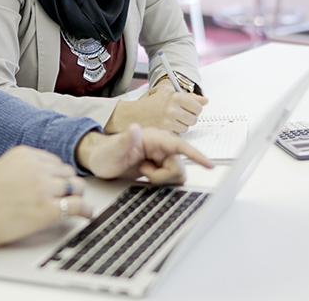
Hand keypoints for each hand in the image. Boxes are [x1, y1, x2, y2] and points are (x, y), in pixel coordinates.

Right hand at [0, 146, 91, 248]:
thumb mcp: (3, 168)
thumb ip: (25, 168)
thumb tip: (46, 176)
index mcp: (25, 154)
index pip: (54, 161)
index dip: (58, 174)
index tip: (61, 182)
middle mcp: (36, 168)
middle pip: (67, 172)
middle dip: (68, 184)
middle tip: (69, 194)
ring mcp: (43, 188)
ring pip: (76, 186)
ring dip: (78, 195)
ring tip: (78, 203)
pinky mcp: (47, 210)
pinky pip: (77, 206)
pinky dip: (86, 210)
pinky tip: (86, 213)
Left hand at [76, 125, 213, 184]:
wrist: (99, 160)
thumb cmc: (104, 153)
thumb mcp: (112, 149)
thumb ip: (125, 139)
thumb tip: (136, 128)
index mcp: (153, 138)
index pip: (179, 146)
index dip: (195, 155)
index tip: (209, 165)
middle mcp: (160, 146)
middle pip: (178, 166)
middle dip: (163, 175)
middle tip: (144, 171)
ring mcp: (160, 156)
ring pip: (175, 173)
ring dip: (160, 178)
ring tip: (143, 171)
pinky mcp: (159, 166)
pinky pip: (169, 179)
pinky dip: (160, 181)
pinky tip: (146, 175)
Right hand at [105, 81, 208, 134]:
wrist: (130, 115)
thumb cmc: (148, 104)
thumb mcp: (165, 92)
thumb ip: (187, 96)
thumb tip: (204, 100)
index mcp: (175, 97)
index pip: (198, 107)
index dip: (194, 109)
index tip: (190, 109)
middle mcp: (173, 109)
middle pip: (194, 119)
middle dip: (188, 118)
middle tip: (178, 115)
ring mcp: (169, 122)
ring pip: (186, 128)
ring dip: (180, 126)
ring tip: (170, 120)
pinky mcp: (165, 132)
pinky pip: (178, 134)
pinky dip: (173, 132)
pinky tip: (165, 126)